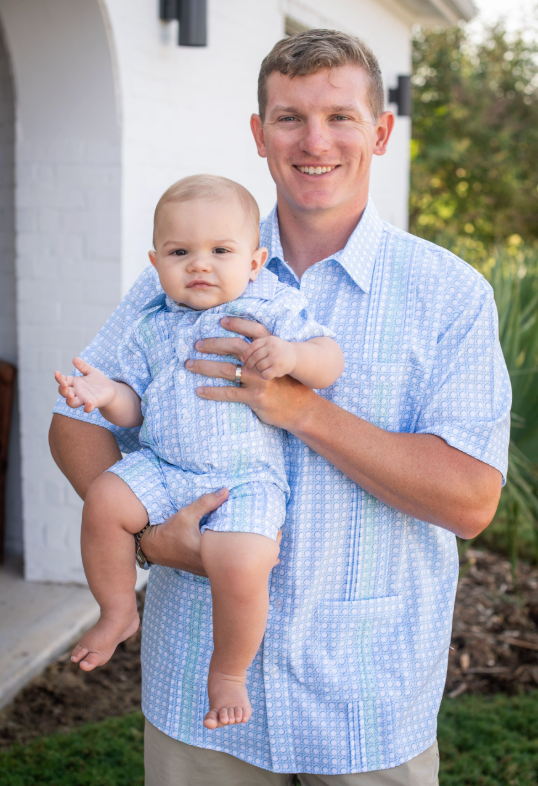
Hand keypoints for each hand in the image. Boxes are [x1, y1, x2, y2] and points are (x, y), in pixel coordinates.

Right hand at [54, 357, 115, 413]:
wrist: (110, 389)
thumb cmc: (98, 380)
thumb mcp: (91, 371)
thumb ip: (83, 366)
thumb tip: (75, 359)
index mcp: (74, 383)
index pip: (63, 380)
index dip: (59, 378)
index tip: (56, 373)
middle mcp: (76, 392)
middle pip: (64, 393)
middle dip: (62, 389)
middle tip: (63, 383)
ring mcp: (83, 399)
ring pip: (72, 403)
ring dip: (69, 400)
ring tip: (70, 395)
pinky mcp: (93, 404)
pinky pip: (87, 409)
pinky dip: (87, 407)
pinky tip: (89, 402)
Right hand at [140, 487, 281, 573]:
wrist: (154, 548)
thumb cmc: (170, 531)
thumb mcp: (186, 514)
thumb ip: (206, 502)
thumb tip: (226, 490)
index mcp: (208, 553)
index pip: (236, 553)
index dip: (254, 549)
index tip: (272, 542)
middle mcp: (210, 565)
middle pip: (238, 565)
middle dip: (257, 558)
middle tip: (278, 550)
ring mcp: (208, 570)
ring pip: (233, 570)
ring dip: (247, 562)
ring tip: (269, 555)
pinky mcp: (205, 570)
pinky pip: (226, 570)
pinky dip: (237, 564)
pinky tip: (248, 559)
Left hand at [186, 317, 314, 430]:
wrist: (302, 409)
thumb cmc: (288, 388)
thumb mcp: (279, 368)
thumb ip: (263, 359)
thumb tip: (243, 355)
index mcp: (269, 352)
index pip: (251, 332)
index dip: (236, 324)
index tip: (220, 321)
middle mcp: (262, 363)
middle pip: (233, 347)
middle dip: (212, 345)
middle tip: (196, 345)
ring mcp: (258, 380)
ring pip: (225, 370)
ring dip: (204, 367)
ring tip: (189, 365)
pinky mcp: (255, 397)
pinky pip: (228, 393)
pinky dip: (212, 392)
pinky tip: (199, 391)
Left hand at [241, 335, 296, 379]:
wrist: (296, 356)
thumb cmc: (278, 350)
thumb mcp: (270, 343)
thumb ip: (258, 346)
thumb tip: (241, 356)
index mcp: (269, 340)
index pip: (253, 346)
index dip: (246, 354)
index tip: (242, 360)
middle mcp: (272, 348)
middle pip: (255, 357)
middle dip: (249, 364)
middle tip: (248, 369)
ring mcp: (276, 358)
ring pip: (259, 366)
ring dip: (258, 370)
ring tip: (261, 370)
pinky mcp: (279, 368)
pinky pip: (265, 374)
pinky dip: (263, 375)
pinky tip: (266, 374)